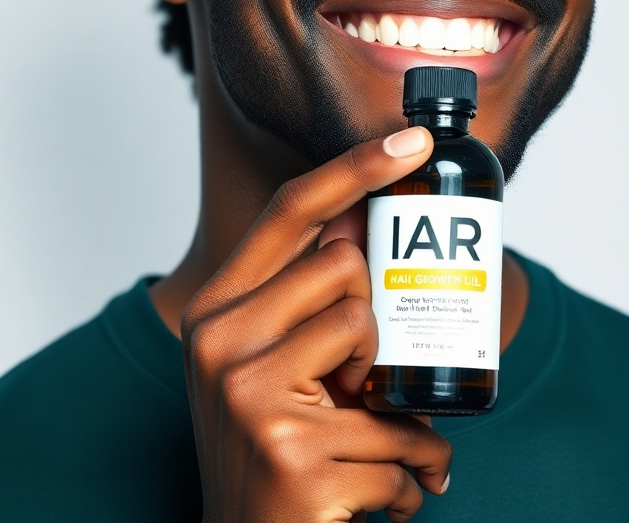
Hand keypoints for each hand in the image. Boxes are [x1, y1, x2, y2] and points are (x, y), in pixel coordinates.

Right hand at [181, 126, 452, 522]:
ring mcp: (250, 395)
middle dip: (372, 325)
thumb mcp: (267, 361)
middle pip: (344, 266)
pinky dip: (414, 473)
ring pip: (372, 336)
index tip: (412, 142)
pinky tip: (391, 497)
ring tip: (375, 439)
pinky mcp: (293, 451)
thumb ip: (305, 297)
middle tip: (358, 384)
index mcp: (215, 309)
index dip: (354, 167)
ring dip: (395, 401)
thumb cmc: (268, 446)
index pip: (289, 209)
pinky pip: (397, 432)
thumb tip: (369, 225)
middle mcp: (218, 340)